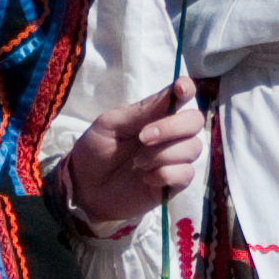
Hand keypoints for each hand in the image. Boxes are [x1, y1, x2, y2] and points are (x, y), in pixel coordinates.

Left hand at [59, 81, 206, 228]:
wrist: (83, 189)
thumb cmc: (95, 151)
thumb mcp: (110, 125)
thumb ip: (141, 111)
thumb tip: (172, 92)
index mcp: (155, 114)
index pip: (182, 95)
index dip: (186, 89)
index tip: (181, 89)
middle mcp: (170, 134)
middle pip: (195, 121)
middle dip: (172, 127)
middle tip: (143, 138)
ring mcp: (174, 159)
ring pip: (192, 148)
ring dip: (162, 154)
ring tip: (138, 163)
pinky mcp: (174, 183)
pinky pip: (186, 174)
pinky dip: (166, 174)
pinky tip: (146, 179)